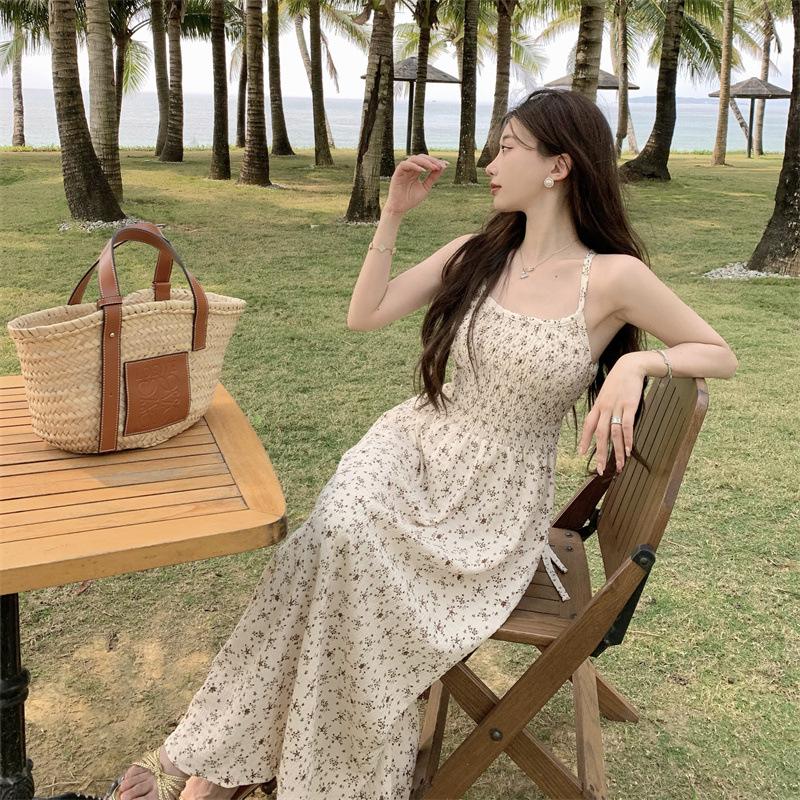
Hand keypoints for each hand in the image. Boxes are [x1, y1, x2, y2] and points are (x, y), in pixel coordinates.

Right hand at [384, 155, 448, 214]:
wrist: (400, 209)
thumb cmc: (411, 199)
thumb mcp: (426, 187)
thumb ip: (432, 177)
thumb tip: (443, 167)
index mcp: (416, 171)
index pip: (426, 161)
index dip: (435, 161)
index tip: (445, 165)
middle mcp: (410, 169)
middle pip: (421, 157)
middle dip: (432, 160)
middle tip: (440, 166)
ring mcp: (403, 170)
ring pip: (413, 159)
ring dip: (425, 162)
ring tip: (433, 168)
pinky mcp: (397, 174)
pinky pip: (405, 165)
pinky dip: (414, 166)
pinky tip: (423, 171)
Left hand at [577, 355, 645, 474]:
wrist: (630, 366)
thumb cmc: (618, 381)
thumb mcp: (606, 394)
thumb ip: (604, 408)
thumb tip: (604, 421)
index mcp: (598, 406)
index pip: (588, 425)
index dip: (584, 440)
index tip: (581, 453)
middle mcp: (605, 408)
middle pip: (600, 434)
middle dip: (600, 453)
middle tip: (600, 469)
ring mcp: (617, 407)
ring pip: (614, 433)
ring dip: (617, 451)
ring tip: (619, 466)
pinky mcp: (630, 405)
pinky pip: (627, 425)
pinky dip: (628, 439)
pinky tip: (628, 450)